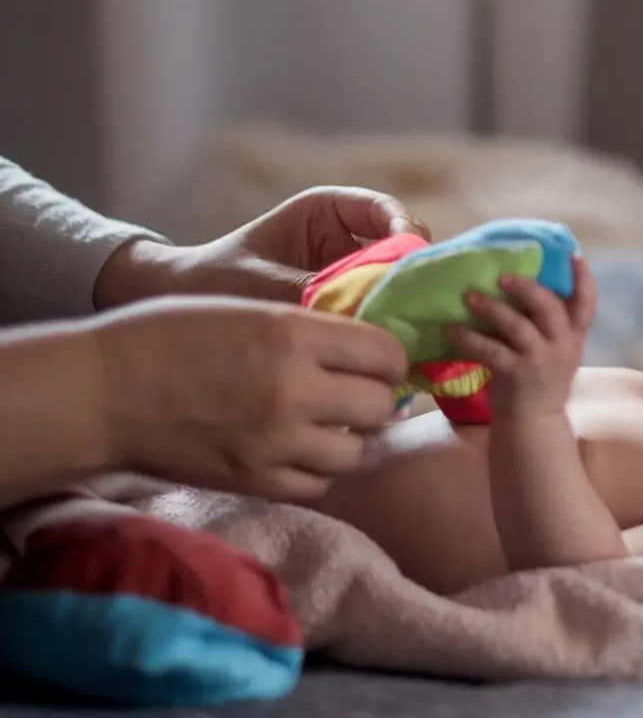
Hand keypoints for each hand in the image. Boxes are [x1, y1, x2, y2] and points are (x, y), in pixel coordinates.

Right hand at [89, 296, 408, 500]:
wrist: (101, 392)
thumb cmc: (168, 336)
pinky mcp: (255, 481)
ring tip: (324, 424)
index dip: (389, 359)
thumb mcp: (248, 309)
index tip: (379, 363)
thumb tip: (371, 355)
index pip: (386, 354)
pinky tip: (297, 451)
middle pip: (381, 406)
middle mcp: (293, 390)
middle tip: (355, 394)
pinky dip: (316, 470)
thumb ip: (310, 331)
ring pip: (356, 451)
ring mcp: (276, 442)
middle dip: (375, 398)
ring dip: (348, 438)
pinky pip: (319, 484)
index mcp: (291, 335)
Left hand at [95, 186, 430, 307]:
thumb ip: (313, 293)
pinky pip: (383, 320)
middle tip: (422, 311)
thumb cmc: (214, 280)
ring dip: (406, 313)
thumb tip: (362, 319)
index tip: (410, 262)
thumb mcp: (263, 284)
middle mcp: (350, 242)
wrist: (180, 311)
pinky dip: (390, 337)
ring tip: (410, 339)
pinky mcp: (353, 315)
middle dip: (416, 281)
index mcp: (329, 213)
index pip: (386, 212)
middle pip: (405, 254)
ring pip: (401, 290)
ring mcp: (355, 279)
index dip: (407, 233)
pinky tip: (392, 359)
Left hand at [450, 257, 595, 417]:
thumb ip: (548, 324)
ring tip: (469, 297)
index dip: (583, 279)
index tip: (574, 255)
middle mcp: (561, 346)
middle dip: (527, 288)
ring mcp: (539, 361)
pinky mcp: (515, 374)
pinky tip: (453, 329)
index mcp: (574, 337)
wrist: (533, 421)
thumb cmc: (541, 378)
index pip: (586, 305)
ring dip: (491, 308)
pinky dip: (469, 337)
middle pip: (549, 308)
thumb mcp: (556, 350)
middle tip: (502, 277)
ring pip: (516, 326)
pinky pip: (490, 349)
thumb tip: (521, 284)